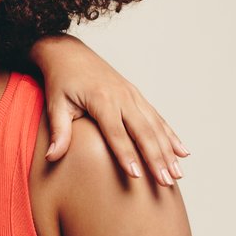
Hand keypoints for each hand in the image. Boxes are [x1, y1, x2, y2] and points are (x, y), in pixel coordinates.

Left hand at [32, 37, 187, 185]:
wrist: (68, 53)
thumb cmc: (60, 81)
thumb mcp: (55, 105)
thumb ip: (59, 132)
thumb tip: (52, 158)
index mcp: (102, 99)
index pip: (116, 133)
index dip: (127, 155)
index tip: (137, 176)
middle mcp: (122, 96)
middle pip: (143, 132)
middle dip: (156, 159)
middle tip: (165, 182)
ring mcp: (132, 95)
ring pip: (155, 126)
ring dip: (169, 151)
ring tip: (178, 174)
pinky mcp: (137, 96)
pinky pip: (157, 118)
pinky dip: (171, 135)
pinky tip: (182, 152)